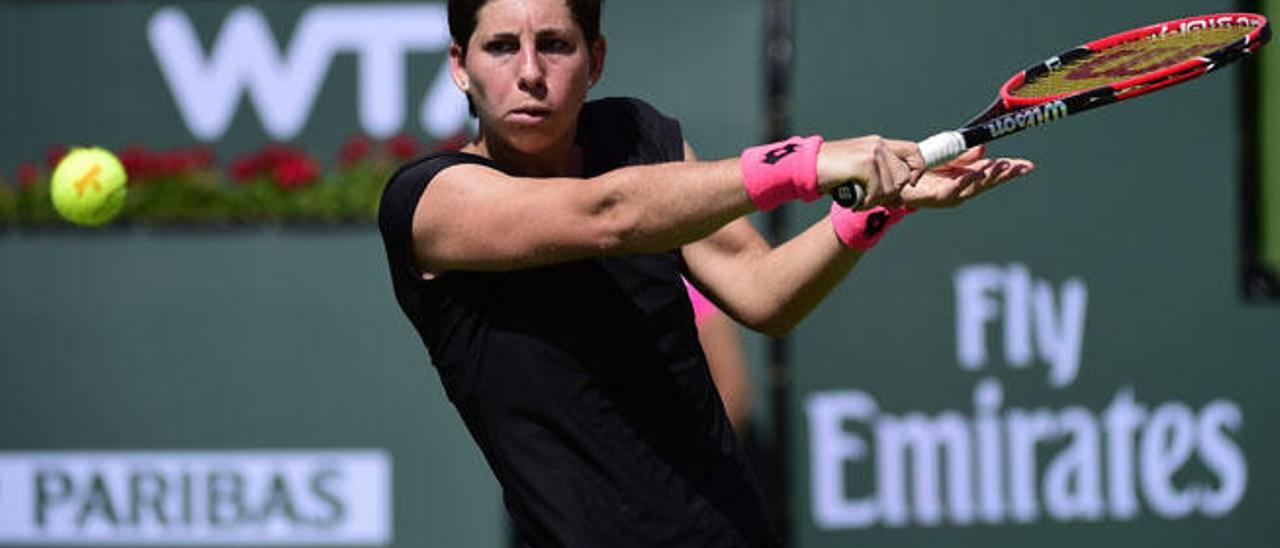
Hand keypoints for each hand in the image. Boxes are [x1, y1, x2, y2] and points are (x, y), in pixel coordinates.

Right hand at [817, 135, 924, 207]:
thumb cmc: (830, 173)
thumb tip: (899, 199)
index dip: (917, 169)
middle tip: (871, 200)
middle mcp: (878, 145)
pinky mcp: (865, 164)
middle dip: (890, 195)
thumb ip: (880, 177)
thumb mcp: (858, 169)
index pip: (914, 151)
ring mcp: (872, 153)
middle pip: (903, 177)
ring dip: (876, 201)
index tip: (908, 184)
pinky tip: (854, 202)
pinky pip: (877, 192)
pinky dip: (866, 203)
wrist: (806, 167)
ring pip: (891, 188)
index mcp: (879, 143)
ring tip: (859, 200)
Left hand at [898, 145, 1033, 208]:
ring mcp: (951, 194)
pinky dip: (964, 183)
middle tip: (1020, 167)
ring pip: (974, 187)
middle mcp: (962, 186)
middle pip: (988, 181)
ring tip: (1001, 168)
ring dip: (988, 178)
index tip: (1028, 165)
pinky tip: (974, 176)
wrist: (895, 181)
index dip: (1010, 169)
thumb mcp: (946, 157)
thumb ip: (964, 154)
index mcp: (967, 174)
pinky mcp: (936, 197)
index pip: (993, 171)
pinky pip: (953, 191)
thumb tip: (983, 147)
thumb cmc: (921, 169)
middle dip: (1005, 175)